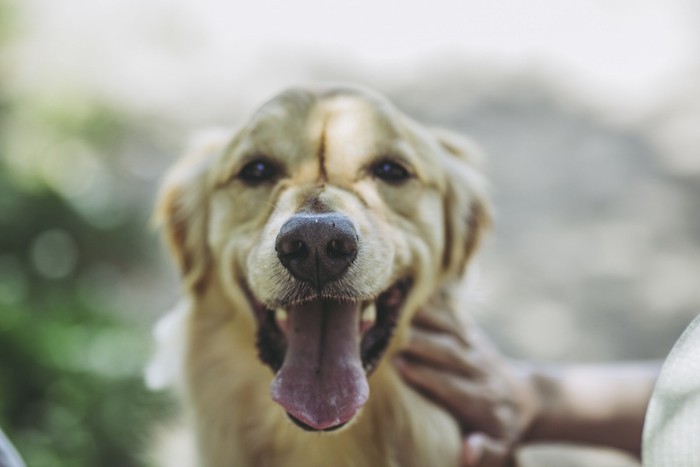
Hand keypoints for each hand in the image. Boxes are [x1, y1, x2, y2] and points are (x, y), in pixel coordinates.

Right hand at [395, 306, 539, 466]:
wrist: (525, 399)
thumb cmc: (499, 428)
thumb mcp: (499, 448)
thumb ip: (486, 452)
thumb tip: (467, 449)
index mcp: (482, 401)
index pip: (452, 385)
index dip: (426, 374)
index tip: (399, 365)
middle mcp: (480, 370)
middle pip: (450, 352)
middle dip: (421, 343)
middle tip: (390, 336)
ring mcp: (477, 348)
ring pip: (451, 329)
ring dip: (424, 319)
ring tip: (396, 312)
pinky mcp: (473, 334)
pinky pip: (453, 316)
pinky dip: (434, 305)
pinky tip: (411, 293)